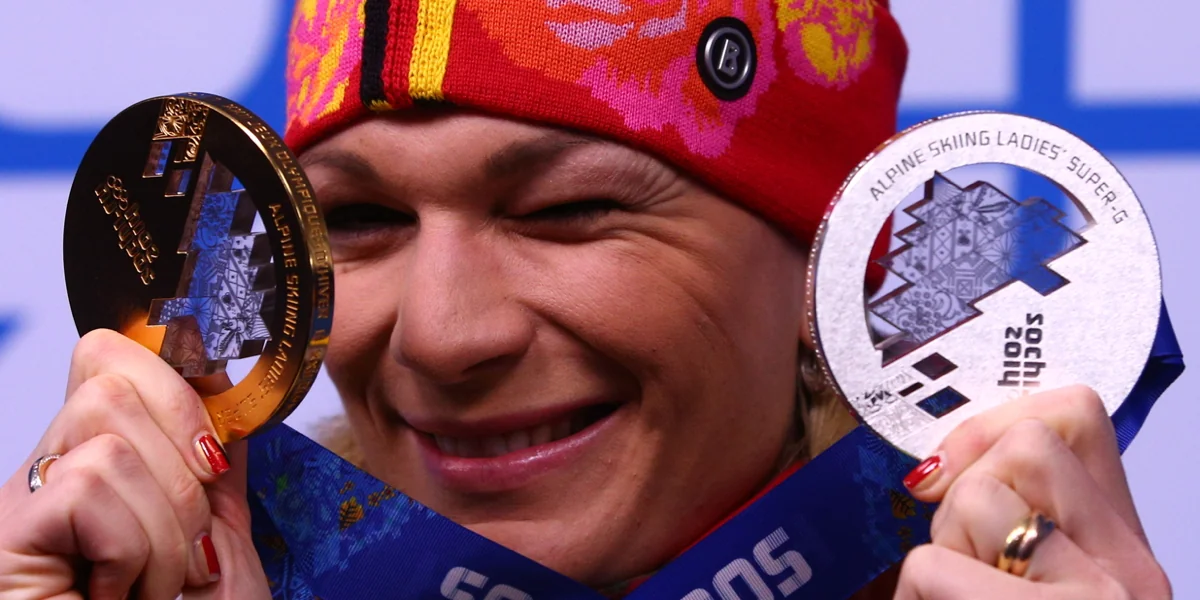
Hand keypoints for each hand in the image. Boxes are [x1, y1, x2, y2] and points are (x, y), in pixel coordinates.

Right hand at [0, 330, 270, 599]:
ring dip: (165, 525)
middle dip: (183, 466)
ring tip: (153, 588)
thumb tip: (223, 395)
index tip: (213, 454)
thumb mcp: (221, 544)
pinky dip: (133, 548)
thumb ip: (213, 472)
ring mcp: (21, 507)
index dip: (172, 383)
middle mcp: (51, 478)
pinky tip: (115, 598)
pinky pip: (90, 484)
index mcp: (103, 471)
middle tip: (186, 547)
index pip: (109, 357)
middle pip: (112, 377)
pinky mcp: (6, 537)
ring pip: (109, 434)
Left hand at [894, 385, 1169, 598]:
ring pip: (975, 496)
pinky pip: (931, 563)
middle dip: (967, 496)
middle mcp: (1128, 566)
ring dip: (940, 549)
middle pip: (1024, 446)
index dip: (992, 429)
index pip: (1078, 414)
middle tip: (968, 562)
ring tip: (957, 594)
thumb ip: (1015, 510)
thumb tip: (937, 468)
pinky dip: (915, 592)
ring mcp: (1095, 593)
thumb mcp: (1026, 568)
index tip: (950, 474)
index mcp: (1124, 548)